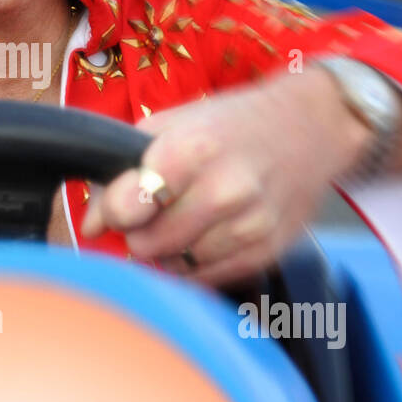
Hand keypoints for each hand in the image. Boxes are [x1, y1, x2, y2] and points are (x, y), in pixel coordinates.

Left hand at [80, 69, 370, 285]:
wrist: (311, 129)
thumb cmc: (231, 124)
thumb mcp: (172, 124)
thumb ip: (123, 170)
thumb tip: (91, 226)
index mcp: (194, 149)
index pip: (130, 206)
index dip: (115, 210)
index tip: (121, 204)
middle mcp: (225, 190)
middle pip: (146, 244)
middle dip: (139, 231)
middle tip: (154, 210)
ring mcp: (249, 226)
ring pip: (174, 266)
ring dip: (168, 249)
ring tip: (185, 216)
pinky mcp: (265, 252)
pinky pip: (205, 278)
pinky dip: (194, 262)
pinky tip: (205, 232)